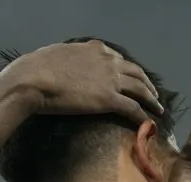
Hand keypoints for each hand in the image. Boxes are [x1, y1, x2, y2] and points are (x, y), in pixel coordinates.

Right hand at [0, 40, 163, 123]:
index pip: (118, 58)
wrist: (33, 80)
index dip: (127, 69)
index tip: (131, 76)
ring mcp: (110, 80)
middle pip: (135, 72)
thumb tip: (63, 65)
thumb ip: (67, 59)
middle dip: (146, 83)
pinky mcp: (109, 100)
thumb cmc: (34, 69)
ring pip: (140, 89)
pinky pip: (133, 108)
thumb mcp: (54, 55)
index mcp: (93, 49)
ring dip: (151, 99)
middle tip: (152, 93)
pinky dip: (143, 116)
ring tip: (157, 108)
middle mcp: (107, 61)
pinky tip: (148, 123)